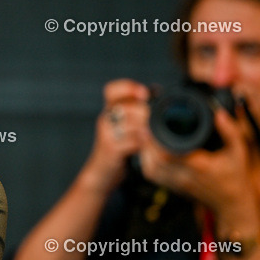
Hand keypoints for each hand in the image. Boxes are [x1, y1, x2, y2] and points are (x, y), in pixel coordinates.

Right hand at [79, 79, 149, 193]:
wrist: (102, 172)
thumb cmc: (118, 147)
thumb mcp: (124, 124)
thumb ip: (136, 107)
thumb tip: (157, 90)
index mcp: (108, 110)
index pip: (111, 90)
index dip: (128, 87)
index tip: (144, 93)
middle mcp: (105, 119)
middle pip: (125, 105)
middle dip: (144, 111)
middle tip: (155, 118)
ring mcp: (106, 134)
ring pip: (131, 123)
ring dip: (147, 127)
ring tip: (155, 133)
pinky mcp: (111, 149)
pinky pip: (132, 141)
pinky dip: (145, 143)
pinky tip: (151, 146)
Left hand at [138, 104, 259, 235]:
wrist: (233, 204)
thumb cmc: (236, 176)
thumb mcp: (238, 151)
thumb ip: (230, 131)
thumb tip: (219, 113)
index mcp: (199, 166)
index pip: (168, 153)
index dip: (156, 139)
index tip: (153, 124)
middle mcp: (184, 177)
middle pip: (155, 160)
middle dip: (147, 143)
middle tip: (146, 126)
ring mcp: (177, 184)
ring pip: (150, 169)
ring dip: (145, 152)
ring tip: (146, 136)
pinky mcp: (173, 188)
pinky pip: (153, 176)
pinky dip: (147, 163)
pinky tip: (149, 151)